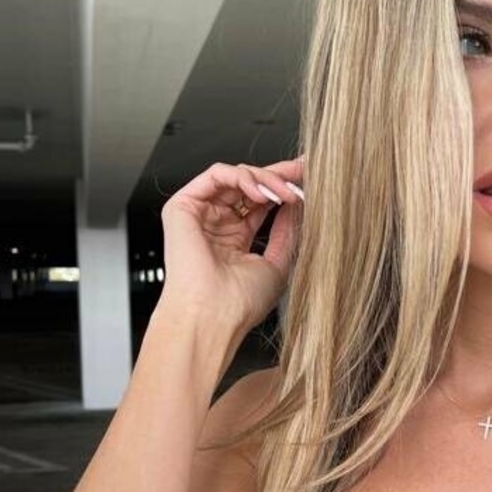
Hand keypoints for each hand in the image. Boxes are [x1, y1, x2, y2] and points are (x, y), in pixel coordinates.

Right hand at [156, 156, 303, 332]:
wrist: (214, 317)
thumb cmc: (240, 304)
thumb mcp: (277, 262)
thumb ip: (287, 231)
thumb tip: (298, 204)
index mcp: (235, 240)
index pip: (261, 202)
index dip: (284, 188)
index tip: (308, 179)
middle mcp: (216, 225)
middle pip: (249, 185)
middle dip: (278, 176)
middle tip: (301, 175)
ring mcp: (200, 215)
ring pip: (235, 176)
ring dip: (265, 178)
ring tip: (284, 194)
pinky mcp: (183, 206)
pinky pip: (216, 174)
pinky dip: (242, 176)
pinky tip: (261, 193)